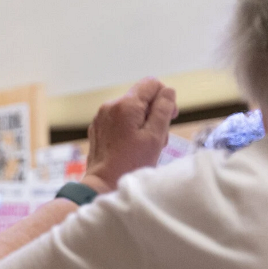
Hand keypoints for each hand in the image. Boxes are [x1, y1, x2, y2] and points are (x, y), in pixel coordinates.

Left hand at [82, 78, 177, 192]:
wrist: (102, 184)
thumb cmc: (131, 163)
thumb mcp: (155, 135)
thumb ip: (164, 109)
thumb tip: (167, 91)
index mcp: (125, 105)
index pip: (151, 84)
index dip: (165, 97)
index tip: (169, 117)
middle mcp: (110, 106)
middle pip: (141, 98)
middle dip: (154, 114)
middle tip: (158, 137)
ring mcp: (101, 117)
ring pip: (131, 110)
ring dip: (143, 123)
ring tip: (145, 145)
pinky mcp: (97, 128)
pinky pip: (119, 120)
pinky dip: (129, 129)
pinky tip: (132, 147)